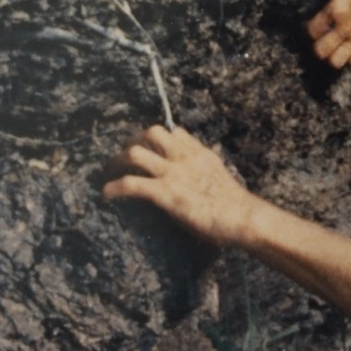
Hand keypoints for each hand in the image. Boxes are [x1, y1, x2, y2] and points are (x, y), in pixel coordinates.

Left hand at [102, 126, 258, 247]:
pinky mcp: (165, 193)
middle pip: (152, 133)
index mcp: (200, 154)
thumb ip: (206, 175)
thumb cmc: (238, 208)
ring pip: (135, 153)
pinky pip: (131, 184)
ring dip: (118, 162)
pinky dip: (114, 188)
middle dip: (134, 142)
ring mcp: (173, 173)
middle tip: (124, 157)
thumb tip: (198, 183)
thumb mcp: (221, 181)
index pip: (175, 133)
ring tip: (110, 172)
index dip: (158, 139)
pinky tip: (107, 195)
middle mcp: (184, 157)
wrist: (243, 217)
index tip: (149, 149)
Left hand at [306, 0, 350, 68]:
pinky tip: (349, 48)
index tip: (315, 24)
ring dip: (333, 55)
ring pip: (336, 62)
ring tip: (335, 47)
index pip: (312, 31)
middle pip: (320, 52)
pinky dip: (350, 58)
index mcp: (336, 11)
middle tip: (323, 39)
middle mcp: (344, 28)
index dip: (310, 29)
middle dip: (318, 47)